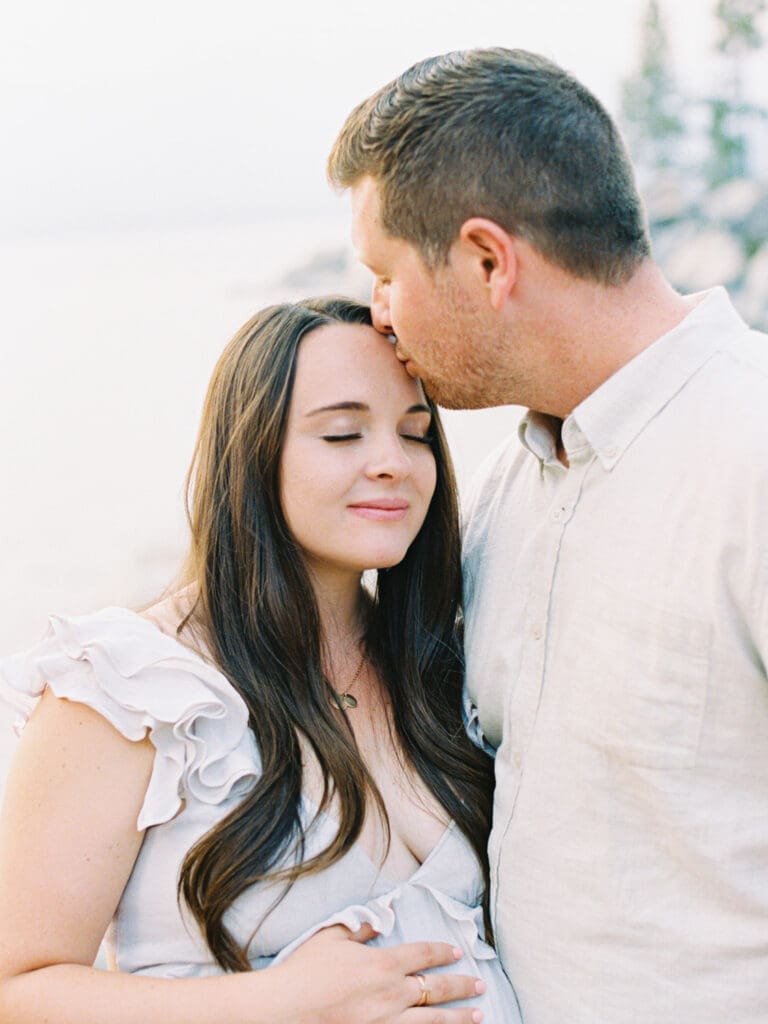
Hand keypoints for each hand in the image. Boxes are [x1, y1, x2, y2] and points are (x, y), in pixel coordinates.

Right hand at [274, 923, 484, 1022]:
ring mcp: (387, 1023)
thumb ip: (361, 926)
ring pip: (434, 1022)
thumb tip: (383, 915)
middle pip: (436, 990)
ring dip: (459, 1018)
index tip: (456, 951)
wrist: (285, 1010)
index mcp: (382, 964)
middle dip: (462, 986)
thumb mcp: (332, 938)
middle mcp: (391, 994)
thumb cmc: (306, 972)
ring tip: (479, 1016)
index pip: (422, 954)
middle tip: (480, 985)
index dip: (441, 951)